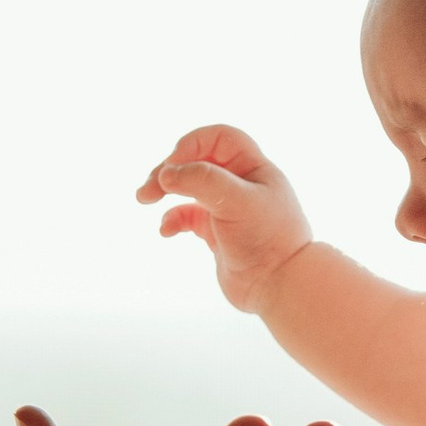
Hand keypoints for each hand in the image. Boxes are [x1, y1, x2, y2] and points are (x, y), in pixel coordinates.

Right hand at [136, 123, 313, 309]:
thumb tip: (166, 174)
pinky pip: (188, 217)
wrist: (281, 287)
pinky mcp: (217, 234)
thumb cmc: (268, 239)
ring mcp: (228, 209)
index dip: (192, 145)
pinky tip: (166, 230)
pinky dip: (173, 219)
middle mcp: (241, 184)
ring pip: (190, 187)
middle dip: (171, 169)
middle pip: (198, 161)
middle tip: (149, 189)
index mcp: (253, 168)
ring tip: (144, 198)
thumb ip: (203, 180)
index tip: (173, 166)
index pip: (218, 139)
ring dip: (165, 189)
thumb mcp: (238, 201)